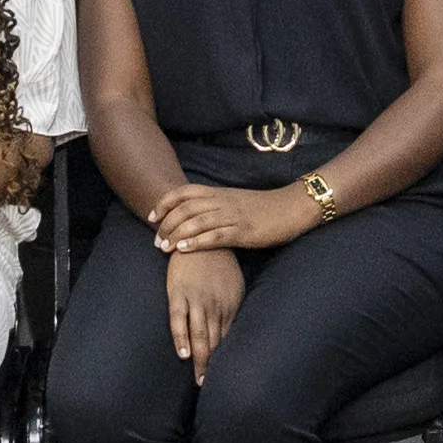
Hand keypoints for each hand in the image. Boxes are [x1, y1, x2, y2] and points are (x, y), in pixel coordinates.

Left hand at [151, 182, 319, 255]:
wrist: (291, 208)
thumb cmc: (264, 208)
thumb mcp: (235, 201)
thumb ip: (216, 206)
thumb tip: (195, 216)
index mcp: (219, 193)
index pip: (184, 192)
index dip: (164, 203)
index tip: (152, 217)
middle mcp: (222, 202)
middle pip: (185, 208)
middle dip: (166, 224)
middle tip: (156, 241)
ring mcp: (232, 216)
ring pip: (196, 222)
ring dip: (176, 234)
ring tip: (164, 247)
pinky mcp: (243, 231)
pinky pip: (215, 236)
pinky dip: (197, 242)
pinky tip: (184, 250)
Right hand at [166, 247, 245, 381]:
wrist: (199, 236)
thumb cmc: (218, 263)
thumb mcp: (233, 286)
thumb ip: (231, 308)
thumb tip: (230, 331)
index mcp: (230, 305)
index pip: (228, 339)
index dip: (225, 360)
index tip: (224, 379)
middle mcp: (215, 305)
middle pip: (215, 342)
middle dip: (212, 366)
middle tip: (209, 388)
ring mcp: (196, 300)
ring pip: (200, 335)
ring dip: (200, 360)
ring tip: (199, 380)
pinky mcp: (178, 293)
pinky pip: (179, 319)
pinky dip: (181, 337)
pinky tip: (183, 354)